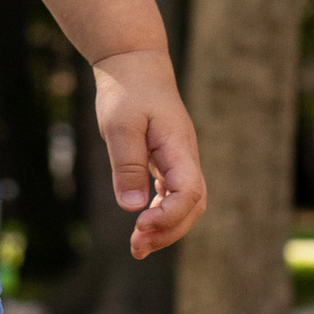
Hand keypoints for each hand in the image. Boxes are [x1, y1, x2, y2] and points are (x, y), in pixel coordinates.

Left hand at [92, 50, 205, 258]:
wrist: (134, 66)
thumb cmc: (127, 91)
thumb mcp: (121, 125)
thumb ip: (127, 165)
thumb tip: (132, 208)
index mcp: (179, 147)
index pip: (190, 191)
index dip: (170, 214)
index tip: (140, 224)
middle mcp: (185, 157)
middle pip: (193, 205)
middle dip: (168, 231)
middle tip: (137, 247)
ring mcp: (178, 161)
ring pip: (184, 205)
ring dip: (165, 229)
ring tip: (137, 247)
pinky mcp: (166, 163)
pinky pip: (171, 197)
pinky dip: (158, 215)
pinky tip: (140, 227)